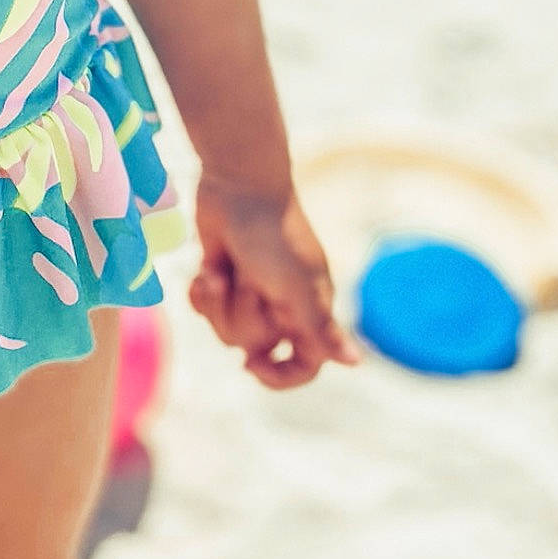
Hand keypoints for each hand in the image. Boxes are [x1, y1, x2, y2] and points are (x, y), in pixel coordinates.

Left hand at [189, 174, 360, 388]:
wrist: (236, 182)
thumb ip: (320, 329)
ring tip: (220, 270)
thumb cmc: (272, 234)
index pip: (304, 365)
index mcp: (308, 310)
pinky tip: (204, 270)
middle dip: (241, 315)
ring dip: (217, 300)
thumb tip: (356, 363)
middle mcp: (280, 304)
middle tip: (247, 280)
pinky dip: (200, 291)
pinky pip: (204, 306)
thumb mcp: (298, 287)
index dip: (280, 376)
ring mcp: (248, 288)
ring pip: (225, 328)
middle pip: (254, 345)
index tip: (253, 366)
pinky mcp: (220, 273)